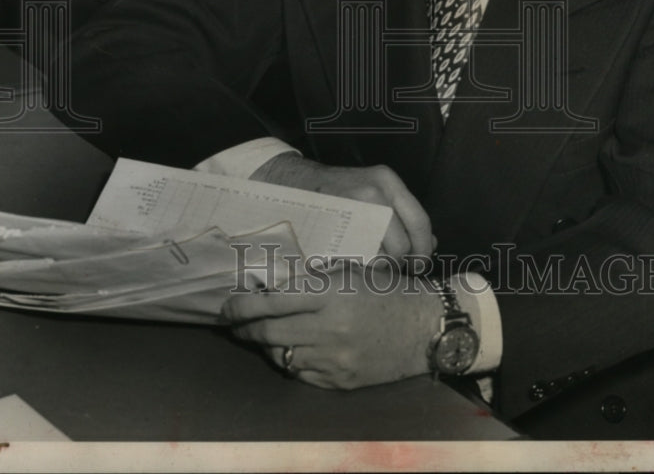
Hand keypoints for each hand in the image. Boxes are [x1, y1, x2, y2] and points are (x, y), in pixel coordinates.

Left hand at [222, 261, 437, 389]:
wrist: (426, 328)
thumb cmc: (388, 291)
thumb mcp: (351, 272)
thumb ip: (313, 277)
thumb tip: (271, 280)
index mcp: (331, 294)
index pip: (272, 301)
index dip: (242, 306)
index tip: (228, 306)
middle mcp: (329, 328)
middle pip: (268, 333)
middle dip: (244, 328)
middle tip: (233, 323)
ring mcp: (335, 359)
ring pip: (280, 356)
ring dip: (265, 346)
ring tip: (260, 335)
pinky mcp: (340, 382)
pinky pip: (301, 373)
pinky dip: (291, 361)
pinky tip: (291, 349)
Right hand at [251, 153, 434, 261]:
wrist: (295, 182)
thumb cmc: (341, 192)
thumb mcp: (377, 191)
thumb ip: (404, 216)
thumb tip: (431, 245)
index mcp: (388, 181)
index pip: (420, 222)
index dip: (422, 250)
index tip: (418, 265)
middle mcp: (373, 191)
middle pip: (401, 245)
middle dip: (399, 264)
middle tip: (391, 267)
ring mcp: (350, 209)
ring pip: (379, 256)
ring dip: (379, 268)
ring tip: (370, 263)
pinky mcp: (331, 227)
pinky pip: (355, 260)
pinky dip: (359, 268)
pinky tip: (354, 263)